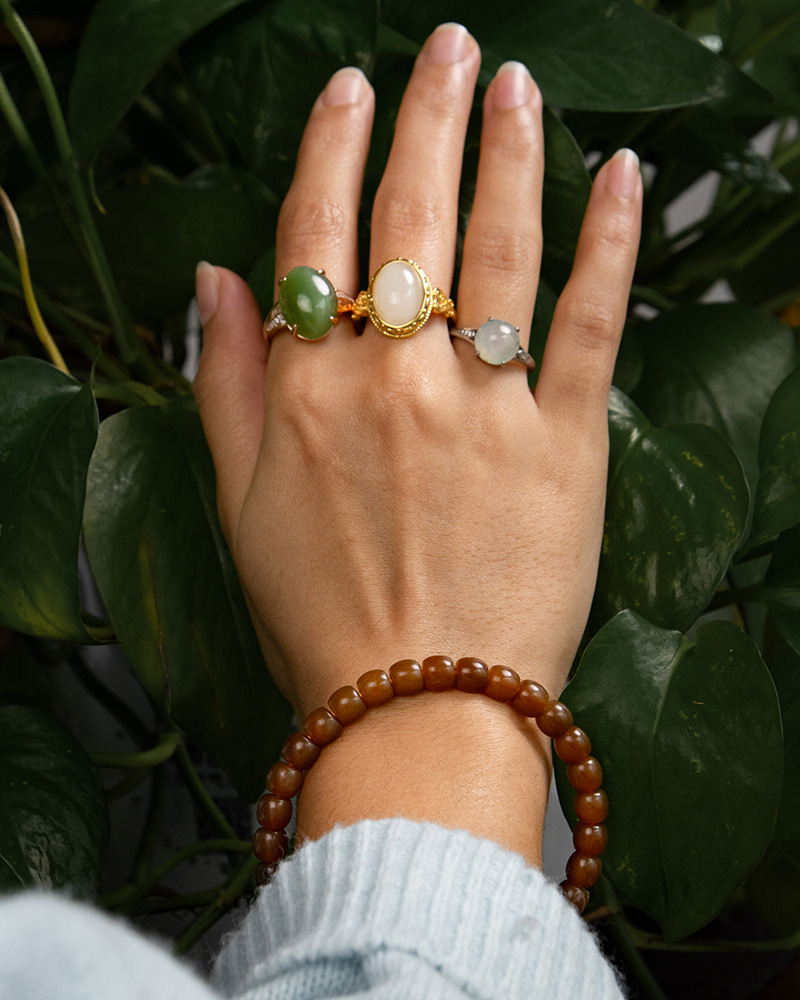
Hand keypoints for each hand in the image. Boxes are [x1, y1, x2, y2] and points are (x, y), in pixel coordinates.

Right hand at [194, 24, 639, 859]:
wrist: (418, 707)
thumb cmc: (323, 618)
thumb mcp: (239, 507)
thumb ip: (227, 386)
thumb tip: (215, 282)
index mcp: (313, 392)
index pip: (317, 237)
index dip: (333, 152)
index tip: (351, 90)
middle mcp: (398, 381)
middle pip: (411, 219)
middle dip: (426, 117)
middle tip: (445, 47)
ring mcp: (487, 407)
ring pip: (503, 248)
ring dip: (509, 152)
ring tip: (512, 83)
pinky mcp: (567, 444)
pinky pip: (591, 322)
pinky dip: (611, 242)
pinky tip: (621, 174)